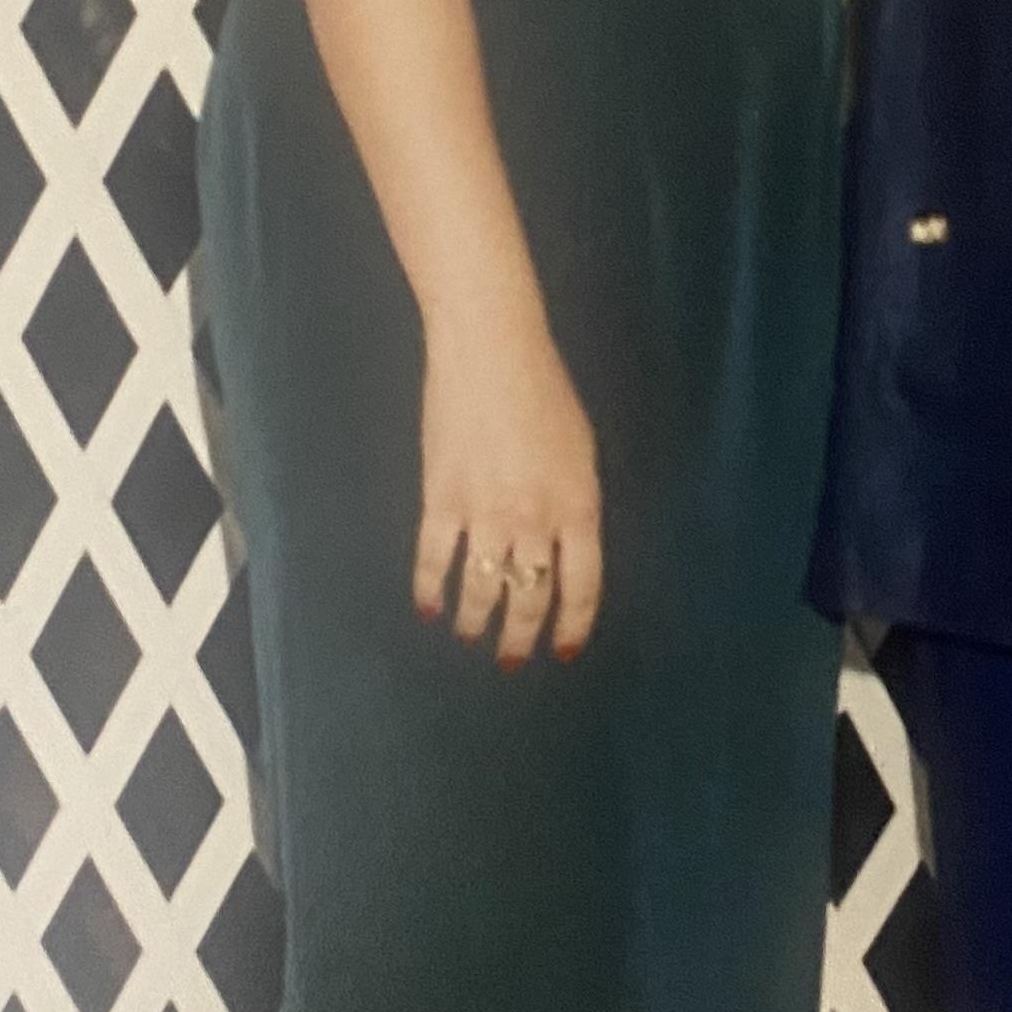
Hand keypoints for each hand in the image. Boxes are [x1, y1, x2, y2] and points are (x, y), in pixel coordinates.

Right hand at [414, 314, 602, 666]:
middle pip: (531, 597)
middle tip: (512, 659)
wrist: (493, 352)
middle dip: (521, 637)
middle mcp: (535, 520)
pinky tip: (428, 609)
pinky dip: (430, 590)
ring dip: (475, 622)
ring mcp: (486, 513)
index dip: (573, 626)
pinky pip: (434, 560)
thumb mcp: (581, 451)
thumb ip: (574, 503)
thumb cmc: (546, 391)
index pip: (582, 586)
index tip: (564, 650)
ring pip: (481, 590)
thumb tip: (564, 547)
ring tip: (470, 636)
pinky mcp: (441, 499)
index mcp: (578, 507)